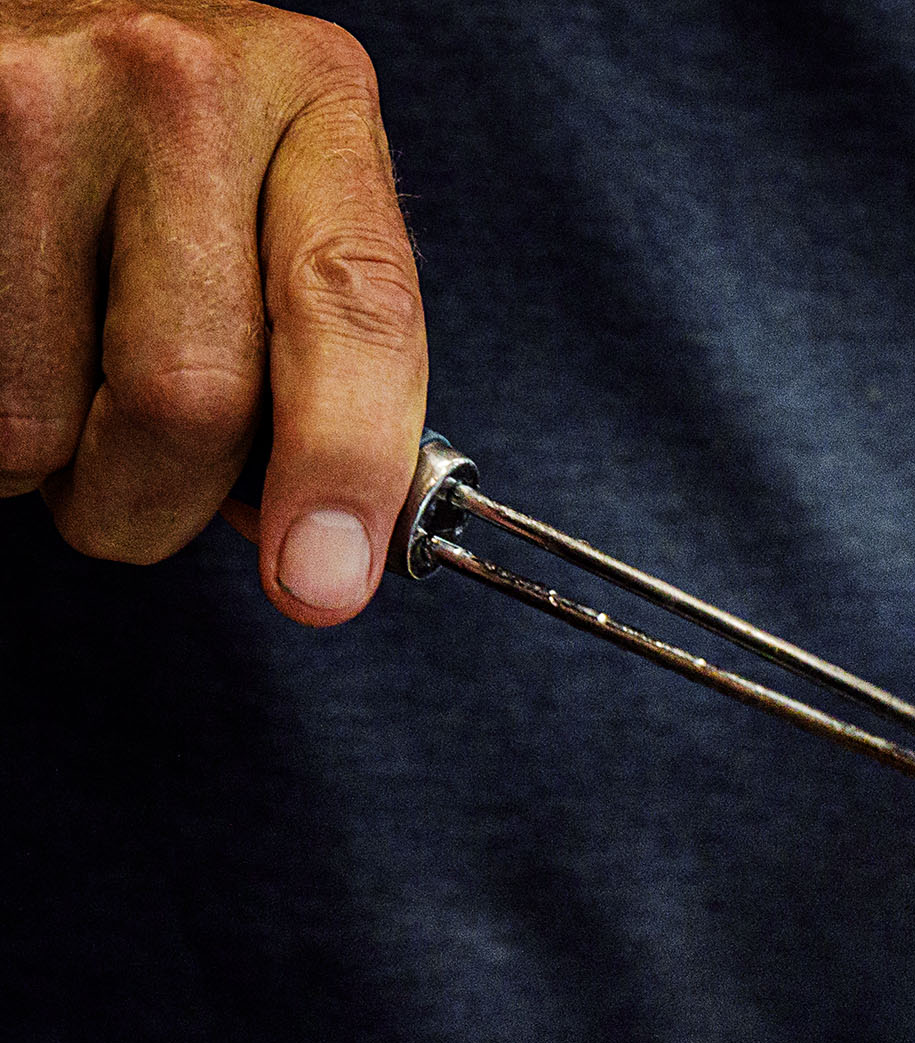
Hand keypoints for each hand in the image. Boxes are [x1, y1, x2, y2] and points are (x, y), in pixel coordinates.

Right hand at [0, 1, 424, 622]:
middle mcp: (177, 83)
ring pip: (35, 420)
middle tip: (146, 487)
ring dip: (51, 466)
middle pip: (186, 397)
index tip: (324, 583)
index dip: (343, 467)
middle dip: (162, 501)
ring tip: (61, 377)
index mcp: (312, 98)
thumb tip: (319, 552)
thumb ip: (320, 357)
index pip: (351, 311)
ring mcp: (29, 100)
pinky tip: (12, 341)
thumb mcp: (286, 198)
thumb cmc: (176, 141)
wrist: (37, 11)